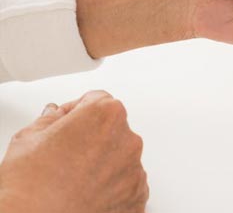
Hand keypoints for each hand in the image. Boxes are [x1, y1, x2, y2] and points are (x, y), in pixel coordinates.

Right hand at [0, 91, 146, 212]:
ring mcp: (135, 171)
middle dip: (92, 139)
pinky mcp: (138, 198)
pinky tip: (86, 195)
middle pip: (112, 130)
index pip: (97, 101)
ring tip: (73, 181)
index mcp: (106, 115)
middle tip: (65, 157)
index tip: (65, 125)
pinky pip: (127, 186)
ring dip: (103, 165)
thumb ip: (50, 118)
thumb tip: (57, 114)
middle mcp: (129, 140)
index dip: (76, 113)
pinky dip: (112, 190)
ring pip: (121, 159)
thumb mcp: (28, 137)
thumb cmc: (28, 184)